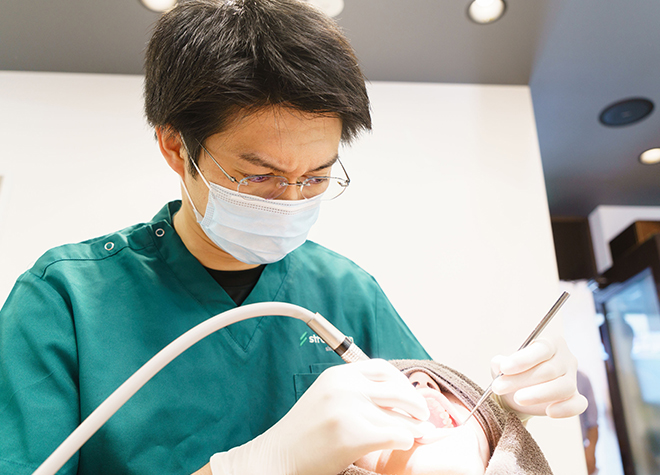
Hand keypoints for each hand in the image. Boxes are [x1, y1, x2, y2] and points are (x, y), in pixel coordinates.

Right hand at [210, 359, 432, 474]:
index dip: (402, 382)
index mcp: (338, 375)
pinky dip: (404, 440)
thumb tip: (394, 395)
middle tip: (423, 416)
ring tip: (418, 433)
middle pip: (397, 389)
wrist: (276, 457)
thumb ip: (353, 391)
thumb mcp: (326, 398)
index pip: (382, 369)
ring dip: (414, 426)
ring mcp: (348, 410)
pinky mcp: (352, 435)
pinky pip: (394, 435)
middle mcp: (344, 387)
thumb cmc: (302, 434)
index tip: (409, 395)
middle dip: (416, 404)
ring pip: (398, 415)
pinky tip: (403, 444)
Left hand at [490, 336, 587, 417]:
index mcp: (551, 343)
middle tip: (499, 387)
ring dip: (539, 394)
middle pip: (549, 370)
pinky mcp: (575, 398)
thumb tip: (498, 364)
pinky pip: (578, 404)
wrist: (516, 392)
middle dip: (522, 380)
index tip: (504, 368)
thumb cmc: (512, 372)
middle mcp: (565, 359)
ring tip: (517, 399)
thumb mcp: (503, 364)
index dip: (524, 359)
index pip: (542, 348)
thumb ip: (501, 362)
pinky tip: (549, 412)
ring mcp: (572, 379)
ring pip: (564, 387)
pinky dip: (565, 409)